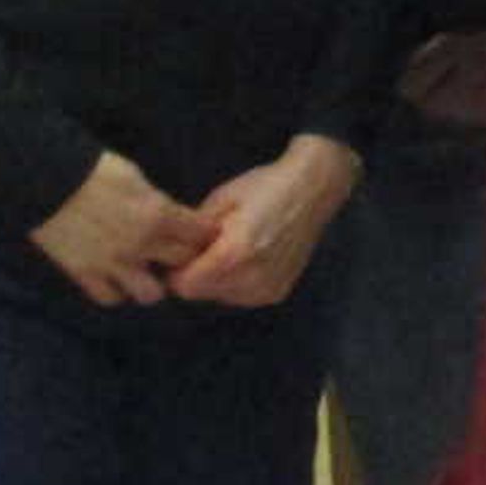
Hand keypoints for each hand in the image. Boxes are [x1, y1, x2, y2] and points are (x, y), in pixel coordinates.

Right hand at [28, 150, 216, 307]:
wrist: (48, 180)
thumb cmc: (93, 170)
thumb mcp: (136, 178)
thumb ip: (157, 204)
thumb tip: (172, 218)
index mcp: (158, 213)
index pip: (201, 235)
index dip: (204, 235)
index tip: (201, 235)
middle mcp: (141, 244)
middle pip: (183, 265)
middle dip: (185, 259)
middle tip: (177, 254)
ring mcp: (113, 263)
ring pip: (151, 294)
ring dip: (152, 283)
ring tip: (146, 272)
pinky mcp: (85, 274)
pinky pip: (111, 298)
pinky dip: (116, 291)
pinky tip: (116, 278)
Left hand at [168, 135, 361, 307]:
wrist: (313, 189)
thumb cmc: (264, 187)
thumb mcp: (220, 201)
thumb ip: (193, 234)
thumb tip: (172, 254)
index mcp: (234, 254)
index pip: (185, 285)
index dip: (177, 269)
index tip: (182, 252)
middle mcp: (253, 278)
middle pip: (201, 293)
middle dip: (196, 274)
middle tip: (206, 247)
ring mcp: (268, 288)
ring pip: (221, 297)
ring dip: (216, 279)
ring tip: (229, 250)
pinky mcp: (278, 292)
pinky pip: (242, 296)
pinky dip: (237, 282)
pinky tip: (247, 258)